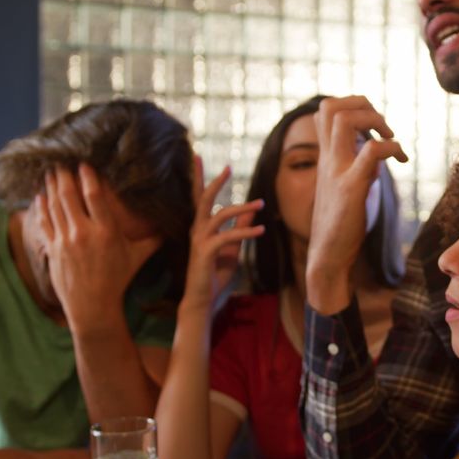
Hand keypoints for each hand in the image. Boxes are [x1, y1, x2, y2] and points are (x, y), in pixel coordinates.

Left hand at [34, 164, 161, 330]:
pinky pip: (45, 222)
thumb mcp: (138, 258)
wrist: (93, 306)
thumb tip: (172, 225)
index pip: (94, 196)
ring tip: (51, 171)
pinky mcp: (53, 249)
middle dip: (64, 176)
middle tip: (61, 160)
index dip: (88, 177)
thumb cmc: (118, 280)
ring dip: (52, 187)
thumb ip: (153, 239)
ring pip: (55, 206)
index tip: (83, 162)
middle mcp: (84, 233)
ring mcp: (65, 241)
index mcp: (107, 232)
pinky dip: (41, 207)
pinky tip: (40, 195)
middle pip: (70, 196)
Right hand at [180, 156, 264, 315]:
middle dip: (215, 182)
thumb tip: (252, 212)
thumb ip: (240, 229)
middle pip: (203, 199)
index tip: (196, 157)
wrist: (203, 301)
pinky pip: (228, 237)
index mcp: (201, 228)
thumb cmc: (215, 274)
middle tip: (228, 167)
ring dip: (243, 208)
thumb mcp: (233, 248)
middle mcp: (197, 231)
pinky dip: (245, 233)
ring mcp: (200, 241)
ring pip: (220, 215)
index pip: (199, 199)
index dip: (198, 178)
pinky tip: (260, 231)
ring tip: (262, 204)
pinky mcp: (205, 252)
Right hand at [306, 96, 406, 313]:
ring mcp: (336, 171)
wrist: (327, 258)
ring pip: (345, 120)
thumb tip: (374, 152)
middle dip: (363, 105)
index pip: (324, 111)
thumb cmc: (340, 226)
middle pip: (330, 106)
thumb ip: (355, 165)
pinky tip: (401, 161)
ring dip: (375, 120)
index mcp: (325, 158)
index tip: (374, 127)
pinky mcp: (350, 188)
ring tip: (390, 138)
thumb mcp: (345, 187)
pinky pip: (370, 152)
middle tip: (383, 128)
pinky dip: (391, 147)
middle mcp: (327, 159)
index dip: (352, 106)